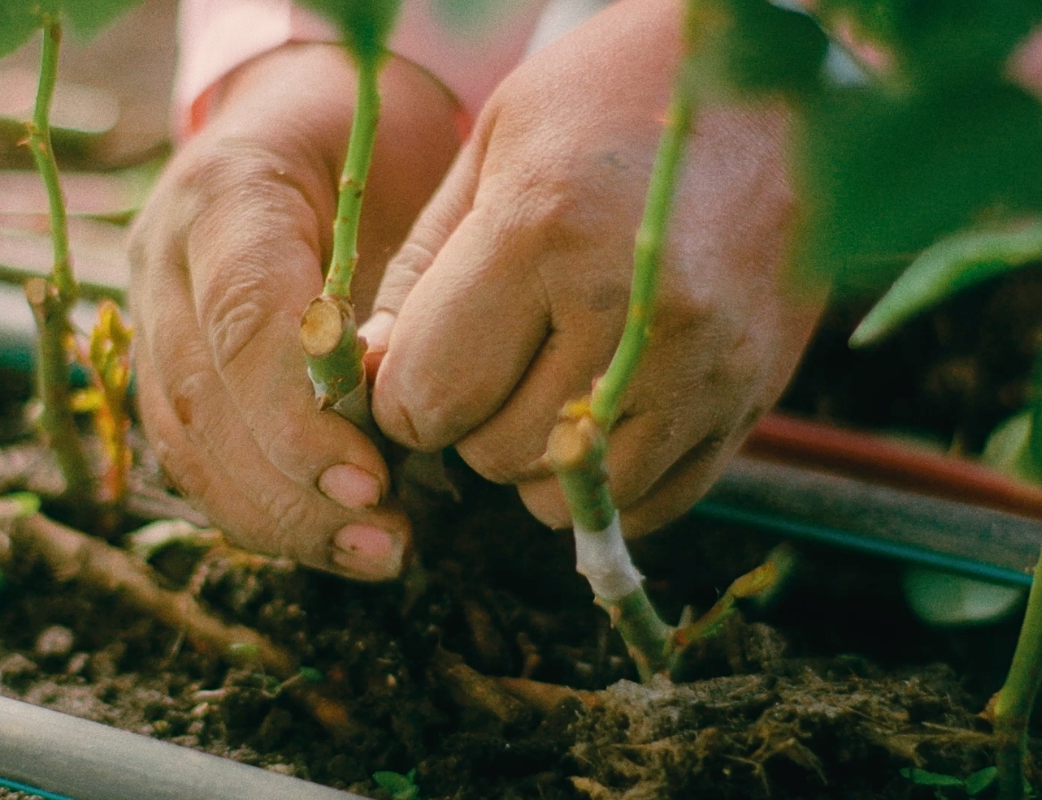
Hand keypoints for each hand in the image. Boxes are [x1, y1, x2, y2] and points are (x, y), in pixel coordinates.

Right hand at [129, 44, 459, 578]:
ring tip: (376, 555)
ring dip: (280, 520)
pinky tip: (331, 542)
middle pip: (205, 399)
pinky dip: (262, 513)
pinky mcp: (165, 366)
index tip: (374, 480)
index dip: (298, 414)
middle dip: (295, 489)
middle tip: (388, 541)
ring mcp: (153, 315)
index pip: (241, 317)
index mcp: (225, 192)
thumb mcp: (402, 186)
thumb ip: (395, 292)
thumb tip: (405, 423)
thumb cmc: (377, 152)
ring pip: (188, 444)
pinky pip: (194, 458)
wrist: (310, 126)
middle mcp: (166, 257)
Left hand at [364, 0, 826, 536]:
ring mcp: (705, 366)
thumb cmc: (619, 94)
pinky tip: (605, 407)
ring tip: (549, 380)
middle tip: (489, 358)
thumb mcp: (495, 143)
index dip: (400, 393)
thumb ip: (423, 268)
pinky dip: (608, 475)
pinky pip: (650, 501)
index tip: (412, 366)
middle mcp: (631, 315)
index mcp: (544, 232)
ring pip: (567, 497)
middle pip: (492, 453)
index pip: (428, 394)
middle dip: (467, 420)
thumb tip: (373, 370)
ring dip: (535, 458)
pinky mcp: (755, 398)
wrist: (792, 79)